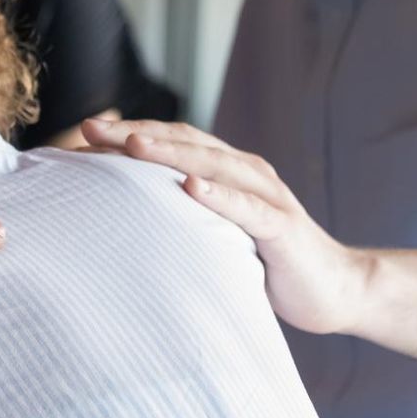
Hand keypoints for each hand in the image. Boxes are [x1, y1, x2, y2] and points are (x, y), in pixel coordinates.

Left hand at [82, 118, 370, 334]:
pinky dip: (219, 195)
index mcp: (227, 171)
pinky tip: (192, 187)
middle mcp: (246, 173)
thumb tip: (123, 221)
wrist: (336, 290)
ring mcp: (266, 195)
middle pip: (185, 142)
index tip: (80, 133)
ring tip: (130, 144)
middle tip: (88, 127)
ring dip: (171, 153)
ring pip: (213, 164)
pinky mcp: (282, 226)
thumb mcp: (217, 236)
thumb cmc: (268, 264)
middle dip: (135, 133)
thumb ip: (184, 219)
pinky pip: (248, 208)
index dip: (127, 134)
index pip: (171, 141)